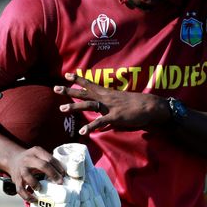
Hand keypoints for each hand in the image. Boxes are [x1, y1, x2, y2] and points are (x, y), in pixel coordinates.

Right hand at [7, 146, 66, 201]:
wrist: (13, 160)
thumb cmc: (32, 159)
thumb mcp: (39, 155)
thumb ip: (48, 161)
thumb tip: (64, 174)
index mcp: (36, 151)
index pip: (50, 159)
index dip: (58, 167)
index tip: (64, 175)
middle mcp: (28, 159)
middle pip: (43, 165)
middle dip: (53, 174)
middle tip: (60, 182)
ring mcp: (21, 170)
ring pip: (28, 177)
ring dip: (36, 184)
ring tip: (42, 189)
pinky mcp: (16, 180)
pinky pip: (21, 190)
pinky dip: (27, 196)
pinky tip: (34, 199)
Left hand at [54, 72, 170, 135]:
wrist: (151, 106)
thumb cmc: (138, 103)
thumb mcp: (122, 100)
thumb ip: (112, 103)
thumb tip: (105, 109)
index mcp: (108, 93)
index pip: (90, 84)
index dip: (79, 79)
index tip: (67, 75)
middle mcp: (106, 97)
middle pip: (84, 93)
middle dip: (69, 90)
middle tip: (55, 88)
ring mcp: (110, 107)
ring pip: (88, 105)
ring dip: (74, 106)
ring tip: (62, 108)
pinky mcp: (115, 117)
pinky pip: (100, 122)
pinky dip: (90, 126)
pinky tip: (82, 131)